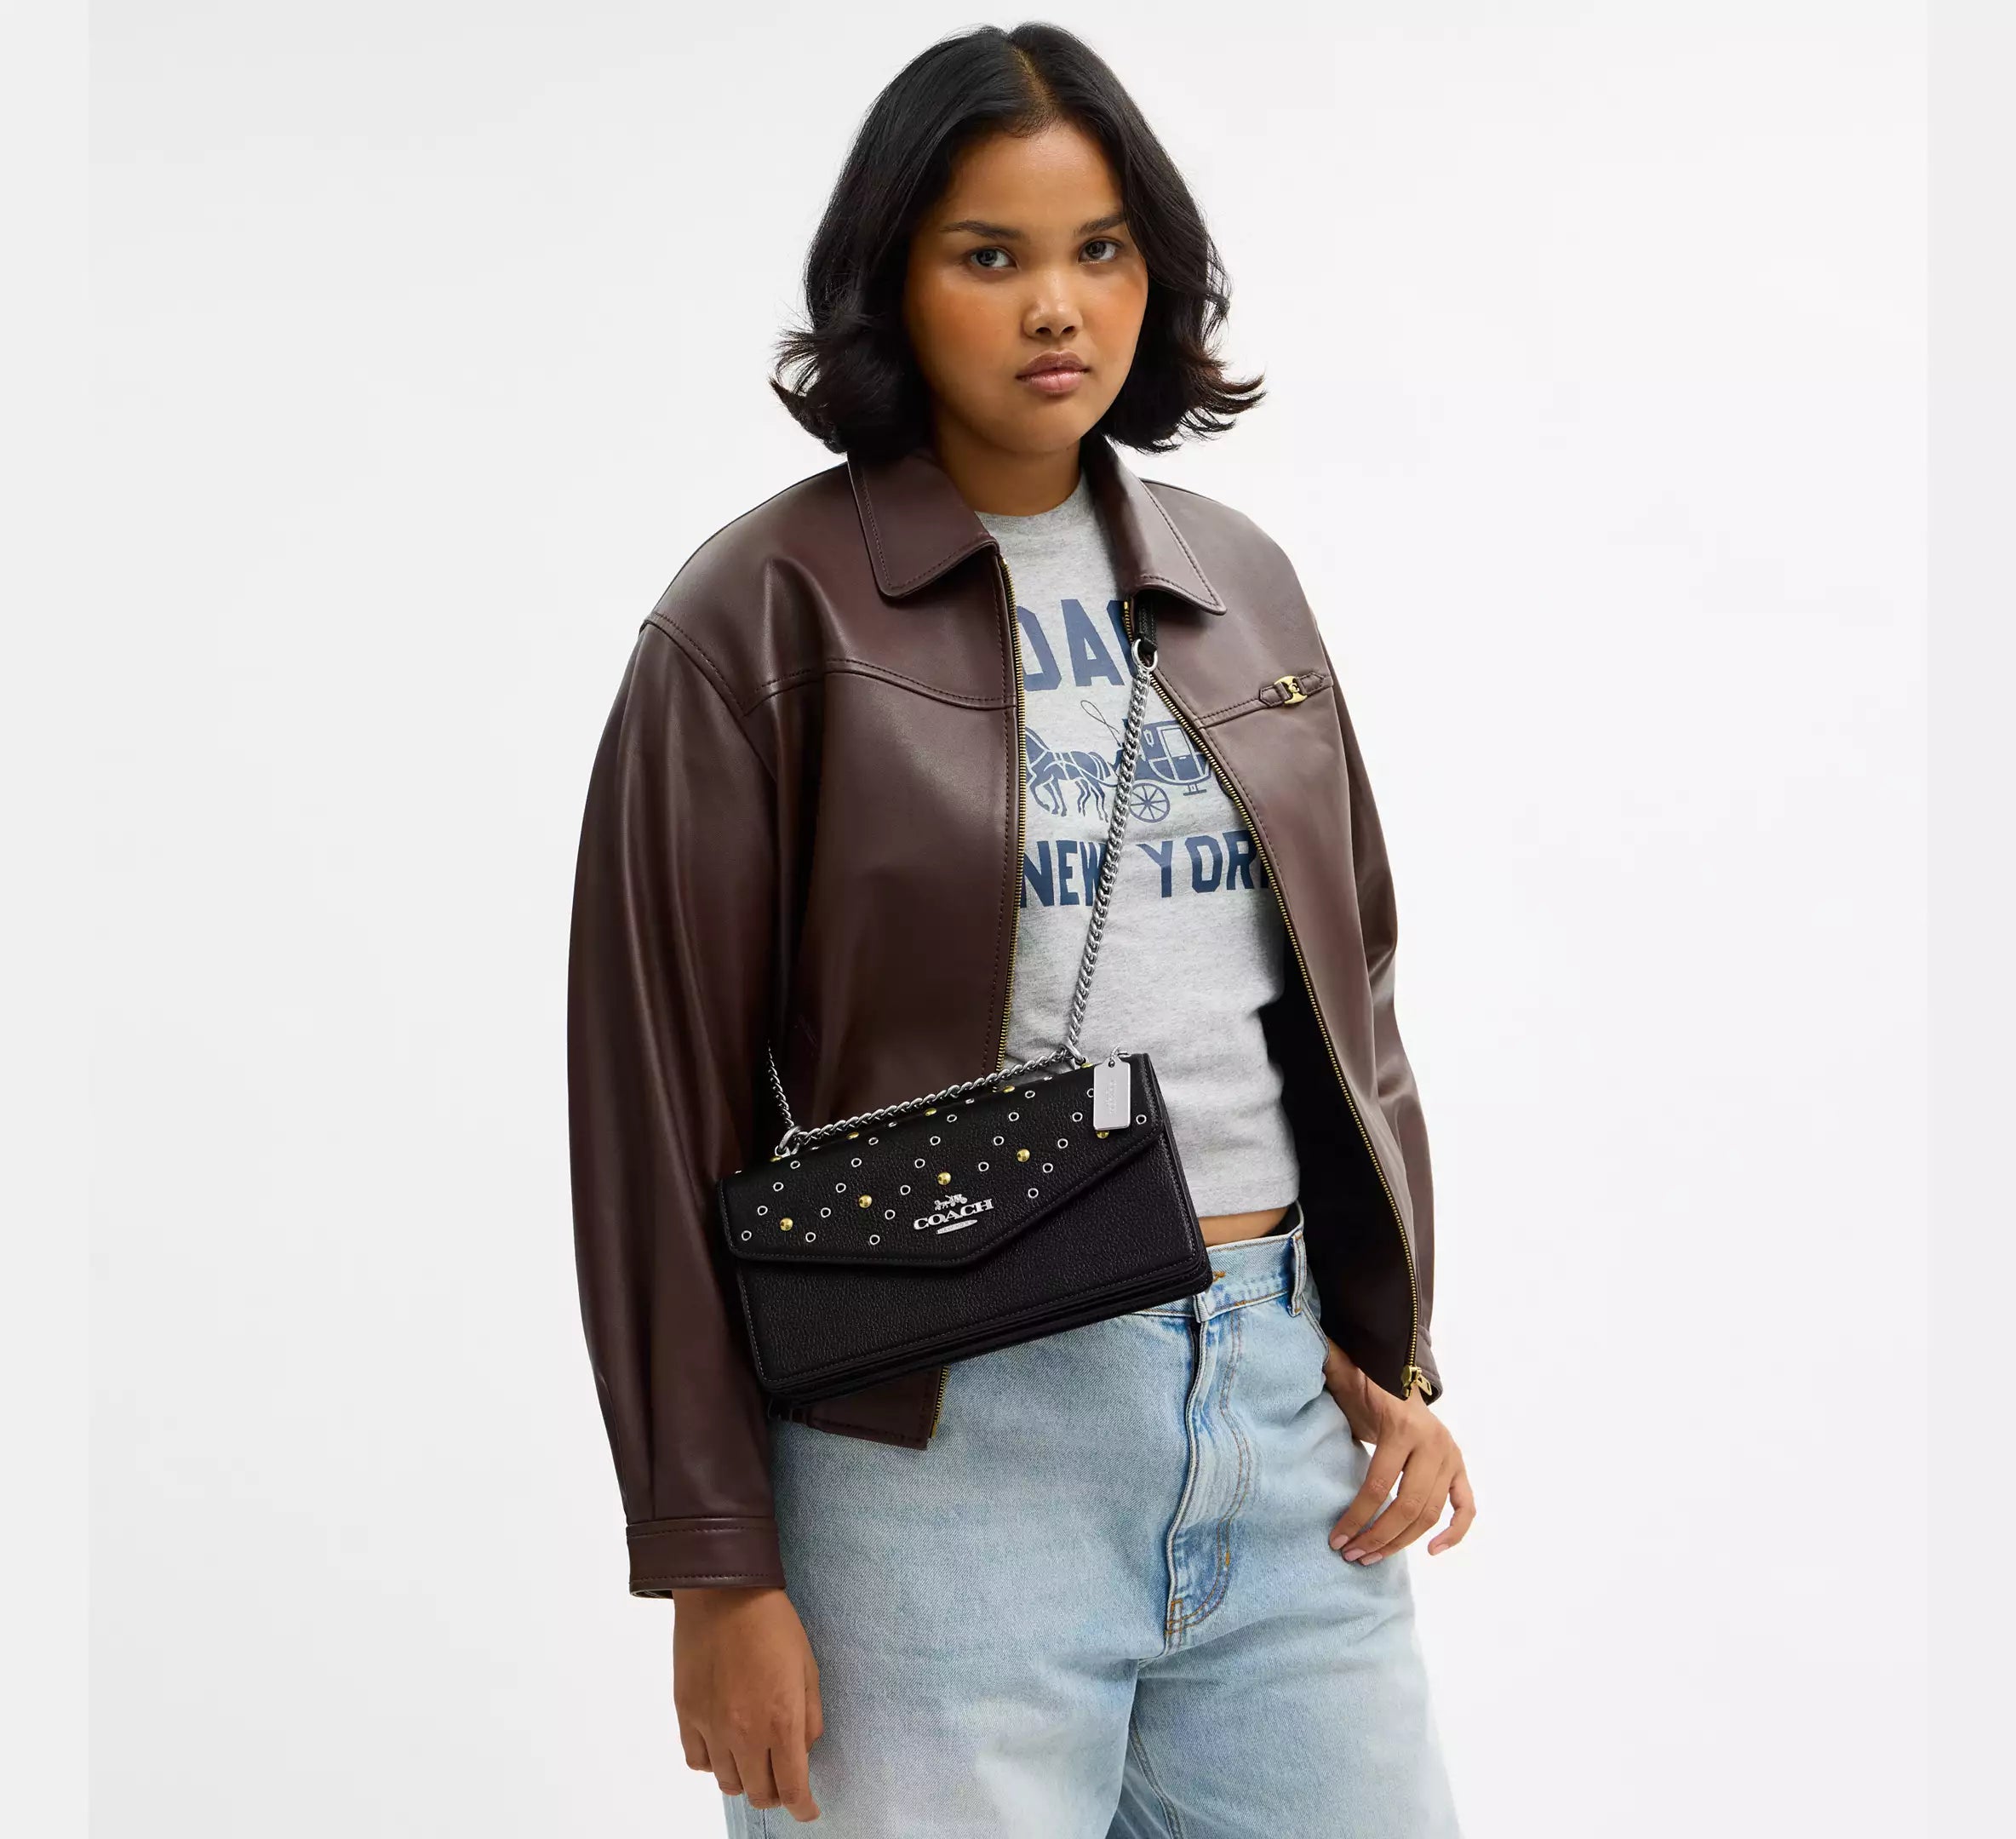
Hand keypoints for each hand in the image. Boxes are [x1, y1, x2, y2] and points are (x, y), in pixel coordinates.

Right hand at [671, 1585, 823, 1822]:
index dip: (803, 1807)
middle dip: (776, 1792)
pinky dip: (713, 1762)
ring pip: (728, 1783)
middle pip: (759, 1793)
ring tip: (753, 1755)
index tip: (807, 1809)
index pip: (792, 1788)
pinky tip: (724, 1743)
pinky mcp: (686, 1714)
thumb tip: (804, 1751)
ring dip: (745, 1778)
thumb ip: (810, 1718)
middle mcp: (744, 1733)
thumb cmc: (772, 1624)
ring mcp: (711, 1727)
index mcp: (781, 1722)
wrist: (724, 1593)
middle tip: (783, 1776)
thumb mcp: (808, 1667)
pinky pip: (697, 1762)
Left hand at [1313, 1336, 1474, 1561]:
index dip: (1357, 1515)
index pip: (1380, 1483)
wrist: (1401, 1377)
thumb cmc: (1366, 1385)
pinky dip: (1455, 1532)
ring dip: (1401, 1542)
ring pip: (1431, 1513)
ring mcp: (1450, 1457)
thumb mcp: (1345, 1376)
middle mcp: (1433, 1443)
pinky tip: (1432, 1551)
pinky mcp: (1459, 1468)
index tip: (1336, 1537)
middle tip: (1351, 1555)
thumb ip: (1330, 1366)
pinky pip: (1466, 1507)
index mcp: (1403, 1425)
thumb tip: (1306, 1349)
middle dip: (1377, 1536)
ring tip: (1370, 1557)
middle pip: (1409, 1506)